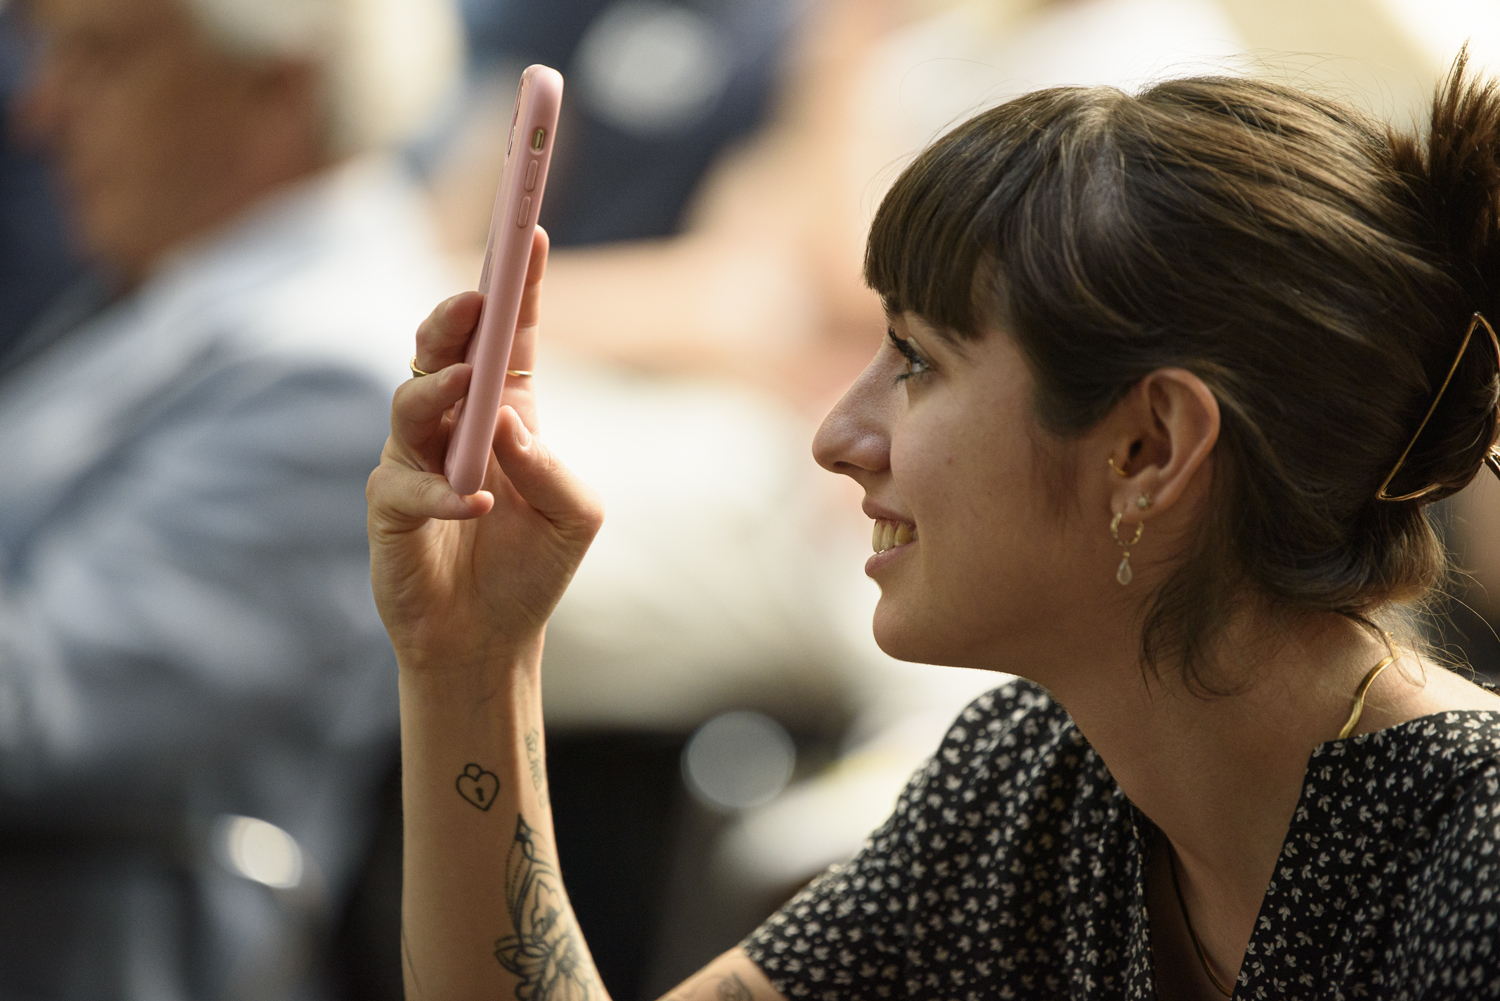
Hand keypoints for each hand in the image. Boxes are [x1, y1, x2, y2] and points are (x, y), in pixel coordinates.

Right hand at [367, 228, 602, 667]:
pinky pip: (407, 487)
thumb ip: (551, 468)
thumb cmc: (533, 568)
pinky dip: (443, 495)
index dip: (518, 285)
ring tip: (467, 384)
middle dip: (457, 316)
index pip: (512, 336)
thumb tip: (507, 424)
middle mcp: (456, 423)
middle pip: (447, 349)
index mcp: (508, 410)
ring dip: (439, 390)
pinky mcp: (390, 507)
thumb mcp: (575, 516)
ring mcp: (417, 460)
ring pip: (412, 402)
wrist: (489, 639)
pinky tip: (478, 504)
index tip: (529, 231)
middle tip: (477, 295)